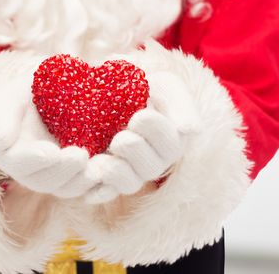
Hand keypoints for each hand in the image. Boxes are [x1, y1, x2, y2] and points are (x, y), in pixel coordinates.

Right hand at [0, 78, 95, 198]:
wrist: (52, 94)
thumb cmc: (25, 92)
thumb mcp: (10, 97)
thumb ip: (2, 118)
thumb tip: (0, 141)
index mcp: (9, 153)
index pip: (18, 163)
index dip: (34, 160)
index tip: (51, 152)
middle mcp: (31, 171)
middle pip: (44, 181)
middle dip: (63, 171)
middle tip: (81, 155)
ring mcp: (55, 176)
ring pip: (67, 188)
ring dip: (83, 181)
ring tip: (100, 166)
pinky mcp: (77, 175)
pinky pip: (87, 188)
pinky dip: (99, 186)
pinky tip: (112, 174)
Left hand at [84, 72, 200, 203]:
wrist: (106, 93)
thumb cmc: (142, 88)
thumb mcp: (165, 87)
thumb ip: (181, 105)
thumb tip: (190, 130)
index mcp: (171, 141)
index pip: (171, 144)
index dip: (156, 132)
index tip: (140, 116)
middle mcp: (153, 161)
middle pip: (150, 167)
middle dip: (135, 151)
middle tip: (120, 138)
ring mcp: (129, 173)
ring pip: (129, 184)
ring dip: (115, 173)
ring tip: (100, 160)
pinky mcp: (104, 180)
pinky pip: (102, 193)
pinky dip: (96, 190)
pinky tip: (88, 179)